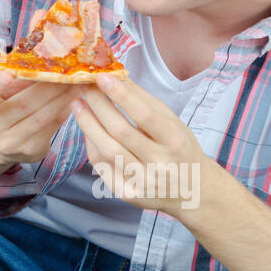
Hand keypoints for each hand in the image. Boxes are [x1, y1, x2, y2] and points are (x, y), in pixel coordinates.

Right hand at [0, 70, 85, 165]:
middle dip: (49, 86)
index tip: (8, 74)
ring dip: (63, 99)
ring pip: (41, 117)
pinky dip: (64, 112)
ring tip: (78, 85)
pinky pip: (51, 128)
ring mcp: (8, 144)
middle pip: (22, 104)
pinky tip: (74, 101)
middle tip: (69, 72)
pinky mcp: (28, 152)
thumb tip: (44, 63)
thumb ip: (12, 79)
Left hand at [71, 73, 207, 214]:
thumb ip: (144, 101)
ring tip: (77, 105)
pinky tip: (87, 130)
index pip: (144, 115)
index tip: (102, 77)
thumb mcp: (172, 122)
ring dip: (88, 124)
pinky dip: (91, 146)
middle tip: (84, 87)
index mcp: (174, 141)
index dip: (121, 95)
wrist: (192, 191)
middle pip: (121, 131)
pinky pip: (102, 167)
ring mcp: (142, 181)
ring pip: (106, 150)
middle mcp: (159, 164)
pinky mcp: (127, 194)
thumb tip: (117, 76)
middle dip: (98, 106)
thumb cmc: (180, 149)